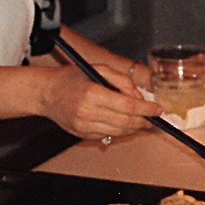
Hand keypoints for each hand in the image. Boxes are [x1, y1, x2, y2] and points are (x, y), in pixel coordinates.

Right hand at [39, 65, 162, 140]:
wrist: (46, 93)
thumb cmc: (71, 78)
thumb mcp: (98, 69)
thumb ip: (121, 80)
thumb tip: (139, 97)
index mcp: (92, 93)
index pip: (127, 106)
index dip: (146, 109)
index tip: (157, 109)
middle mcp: (87, 112)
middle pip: (125, 122)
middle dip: (144, 121)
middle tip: (153, 117)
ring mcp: (84, 126)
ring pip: (119, 132)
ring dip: (134, 127)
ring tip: (141, 120)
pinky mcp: (82, 135)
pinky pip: (108, 135)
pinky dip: (119, 130)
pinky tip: (123, 123)